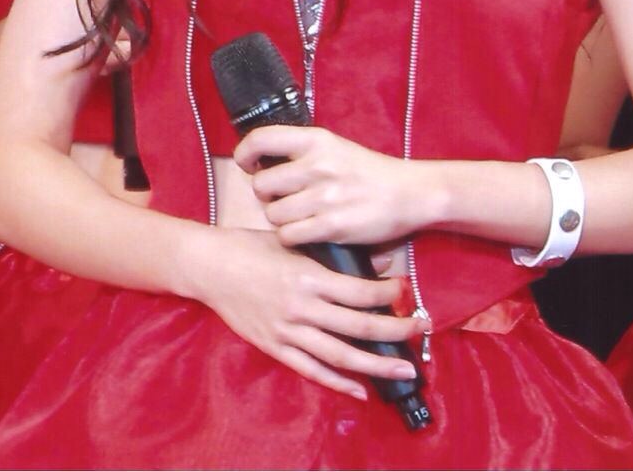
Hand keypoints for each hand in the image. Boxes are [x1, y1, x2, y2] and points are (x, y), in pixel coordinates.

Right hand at [201, 228, 423, 398]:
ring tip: (405, 368)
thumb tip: (377, 265)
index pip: (360, 291)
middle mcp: (302, 308)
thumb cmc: (254, 247)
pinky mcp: (275, 347)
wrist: (212, 267)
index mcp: (309, 276)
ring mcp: (288, 332)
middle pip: (359, 327)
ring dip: (376, 364)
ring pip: (340, 355)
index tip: (407, 292)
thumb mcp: (295, 242)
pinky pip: (312, 370)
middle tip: (420, 330)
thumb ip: (333, 254)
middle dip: (395, 331)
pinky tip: (360, 391)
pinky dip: (338, 383)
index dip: (389, 294)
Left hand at [234, 126, 419, 246]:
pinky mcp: (332, 226)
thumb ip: (301, 152)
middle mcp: (317, 165)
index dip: (245, 154)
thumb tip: (261, 161)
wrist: (409, 193)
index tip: (250, 165)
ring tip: (299, 216)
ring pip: (273, 214)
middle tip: (283, 198)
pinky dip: (293, 237)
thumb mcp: (335, 147)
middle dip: (267, 196)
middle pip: (261, 184)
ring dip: (281, 219)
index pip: (261, 139)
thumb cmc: (368, 172)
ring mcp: (324, 196)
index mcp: (316, 140)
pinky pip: (289, 235)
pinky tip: (307, 231)